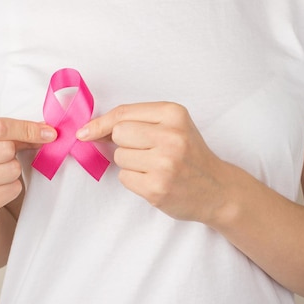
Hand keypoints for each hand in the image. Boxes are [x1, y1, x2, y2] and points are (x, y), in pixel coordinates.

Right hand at [0, 118, 56, 228]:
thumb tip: (47, 132)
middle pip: (6, 149)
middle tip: (5, 158)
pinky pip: (12, 189)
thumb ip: (14, 132)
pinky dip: (12, 188)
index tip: (49, 133)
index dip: (28, 129)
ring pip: (11, 169)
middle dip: (14, 153)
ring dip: (13, 172)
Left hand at [77, 102, 226, 221]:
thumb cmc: (190, 155)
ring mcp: (165, 164)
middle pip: (118, 134)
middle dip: (122, 144)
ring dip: (129, 164)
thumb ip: (138, 121)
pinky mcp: (157, 188)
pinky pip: (124, 178)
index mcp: (174, 114)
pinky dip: (134, 180)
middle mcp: (171, 136)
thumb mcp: (173, 126)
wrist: (218, 189)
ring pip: (119, 157)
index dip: (100, 123)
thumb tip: (91, 130)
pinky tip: (154, 180)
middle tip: (143, 151)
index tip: (85, 132)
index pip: (123, 113)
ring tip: (153, 167)